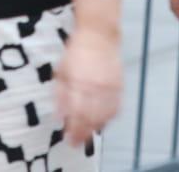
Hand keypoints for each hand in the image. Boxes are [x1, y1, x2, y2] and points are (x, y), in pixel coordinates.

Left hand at [55, 26, 121, 145]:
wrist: (99, 35)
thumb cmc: (77, 51)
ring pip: (104, 116)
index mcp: (79, 83)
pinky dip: (108, 118)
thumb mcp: (61, 71)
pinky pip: (115, 108)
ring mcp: (109, 87)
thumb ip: (60, 95)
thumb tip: (58, 115)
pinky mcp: (119, 86)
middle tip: (77, 143)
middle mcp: (95, 87)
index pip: (77, 114)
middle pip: (91, 119)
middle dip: (83, 134)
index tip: (68, 139)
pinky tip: (102, 122)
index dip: (73, 130)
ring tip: (88, 135)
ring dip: (95, 128)